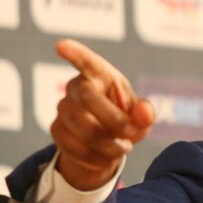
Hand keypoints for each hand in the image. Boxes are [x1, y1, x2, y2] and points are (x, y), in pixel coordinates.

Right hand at [51, 39, 154, 190]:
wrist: (105, 148)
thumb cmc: (125, 122)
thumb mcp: (141, 118)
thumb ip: (145, 113)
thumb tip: (145, 112)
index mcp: (101, 76)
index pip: (87, 61)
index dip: (76, 54)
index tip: (61, 46)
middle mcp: (77, 87)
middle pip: (88, 98)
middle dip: (115, 120)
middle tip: (131, 133)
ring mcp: (63, 108)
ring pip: (85, 128)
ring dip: (109, 144)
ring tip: (122, 146)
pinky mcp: (56, 129)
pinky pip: (77, 146)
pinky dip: (97, 156)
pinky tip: (105, 153)